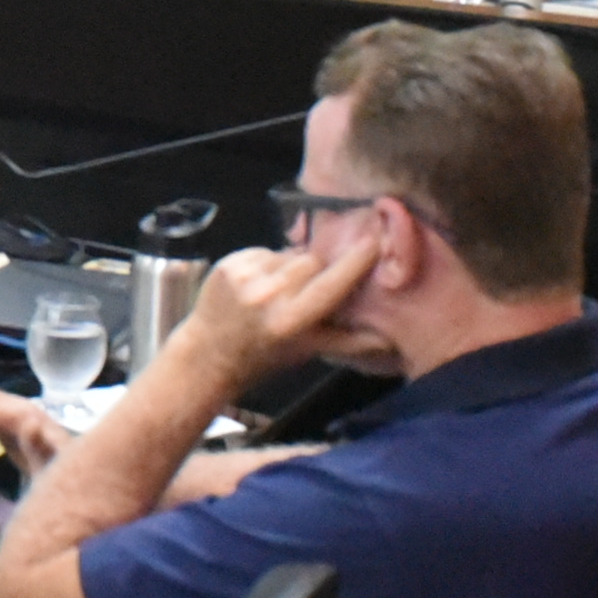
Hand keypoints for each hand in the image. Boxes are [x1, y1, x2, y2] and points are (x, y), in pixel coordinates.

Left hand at [173, 234, 377, 383]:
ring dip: (289, 266)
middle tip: (307, 288)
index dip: (354, 262)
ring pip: (287, 253)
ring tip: (278, 290)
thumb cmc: (265, 356)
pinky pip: (263, 251)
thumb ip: (349, 341)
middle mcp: (268, 296)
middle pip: (311, 261)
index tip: (373, 242)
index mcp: (292, 321)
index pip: (331, 284)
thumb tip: (389, 339)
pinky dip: (267, 263)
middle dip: (316, 269)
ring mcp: (245, 277)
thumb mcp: (307, 351)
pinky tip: (258, 284)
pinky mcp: (228, 264)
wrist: (209, 353)